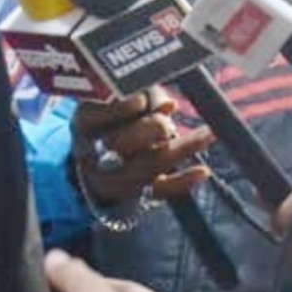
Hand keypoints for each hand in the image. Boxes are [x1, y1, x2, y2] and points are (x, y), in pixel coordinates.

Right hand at [71, 87, 210, 207]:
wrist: (97, 165)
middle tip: (166, 124)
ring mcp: (114, 178)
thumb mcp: (117, 101)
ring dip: (181, 149)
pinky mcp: (134, 195)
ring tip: (207, 135)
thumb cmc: (114, 121)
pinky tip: (202, 171)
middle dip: (149, 129)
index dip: (122, 107)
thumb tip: (168, 106)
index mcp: (84, 123)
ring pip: (146, 165)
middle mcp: (95, 153)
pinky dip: (183, 181)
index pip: (96, 114)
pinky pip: (160, 191)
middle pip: (121, 143)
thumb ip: (142, 96)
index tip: (140, 100)